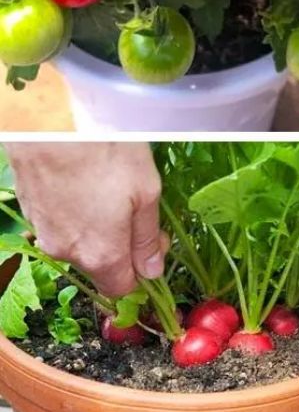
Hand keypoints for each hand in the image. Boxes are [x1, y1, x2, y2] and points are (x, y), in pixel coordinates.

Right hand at [4, 143, 165, 296]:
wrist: (50, 122)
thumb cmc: (105, 151)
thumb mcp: (146, 193)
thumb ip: (147, 239)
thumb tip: (152, 271)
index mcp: (100, 254)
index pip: (122, 288)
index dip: (143, 271)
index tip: (156, 242)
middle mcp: (67, 251)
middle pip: (101, 266)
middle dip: (122, 246)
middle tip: (137, 208)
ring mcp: (43, 231)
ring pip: (79, 243)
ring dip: (98, 227)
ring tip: (111, 189)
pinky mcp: (29, 210)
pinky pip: (60, 224)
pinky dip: (76, 212)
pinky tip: (86, 183)